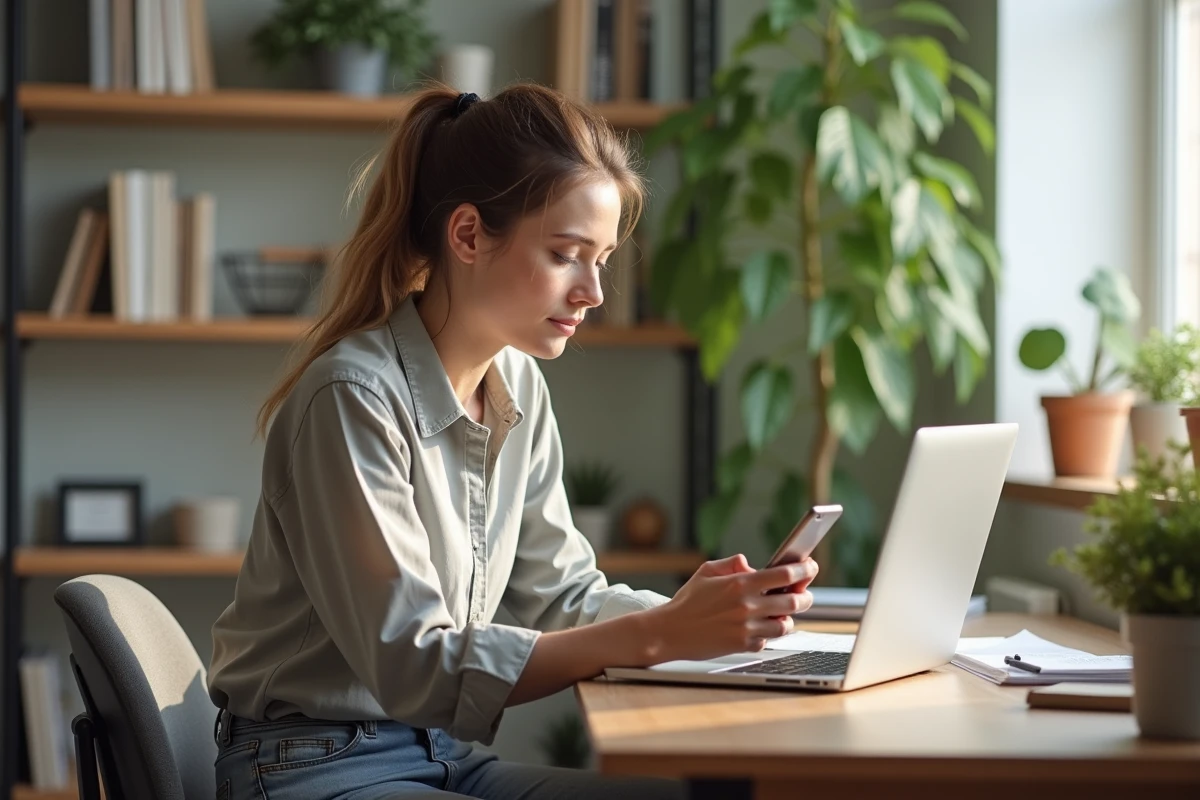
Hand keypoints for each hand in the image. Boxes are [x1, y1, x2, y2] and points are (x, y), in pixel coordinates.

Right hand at [646, 554, 817, 662]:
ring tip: (782, 613)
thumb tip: (750, 564)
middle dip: (805, 597)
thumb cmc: (686, 603)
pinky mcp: (743, 645)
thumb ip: (731, 564)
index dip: (803, 569)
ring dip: (788, 618)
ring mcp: (747, 628)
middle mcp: (747, 606)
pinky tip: (759, 628)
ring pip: (785, 624)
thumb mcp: (706, 572)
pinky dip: (767, 634)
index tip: (810, 566)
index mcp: (740, 583)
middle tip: (804, 594)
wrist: (669, 632)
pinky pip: (767, 640)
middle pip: (793, 601)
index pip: (784, 574)